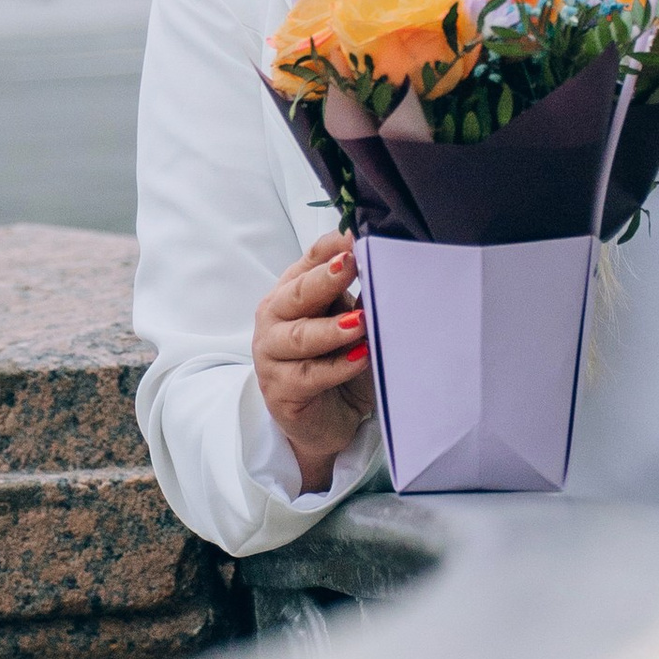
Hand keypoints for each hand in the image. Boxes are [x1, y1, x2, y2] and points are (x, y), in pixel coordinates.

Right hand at [252, 233, 374, 492]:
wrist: (326, 421)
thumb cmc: (340, 363)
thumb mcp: (352, 323)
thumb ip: (359, 297)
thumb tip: (386, 266)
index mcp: (293, 291)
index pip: (310, 259)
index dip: (333, 247)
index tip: (358, 236)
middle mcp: (275, 318)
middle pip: (297, 293)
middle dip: (325, 278)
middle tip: (352, 265)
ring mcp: (272, 355)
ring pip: (298, 337)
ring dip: (330, 328)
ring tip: (360, 322)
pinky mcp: (281, 390)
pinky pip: (309, 375)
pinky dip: (337, 366)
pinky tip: (361, 357)